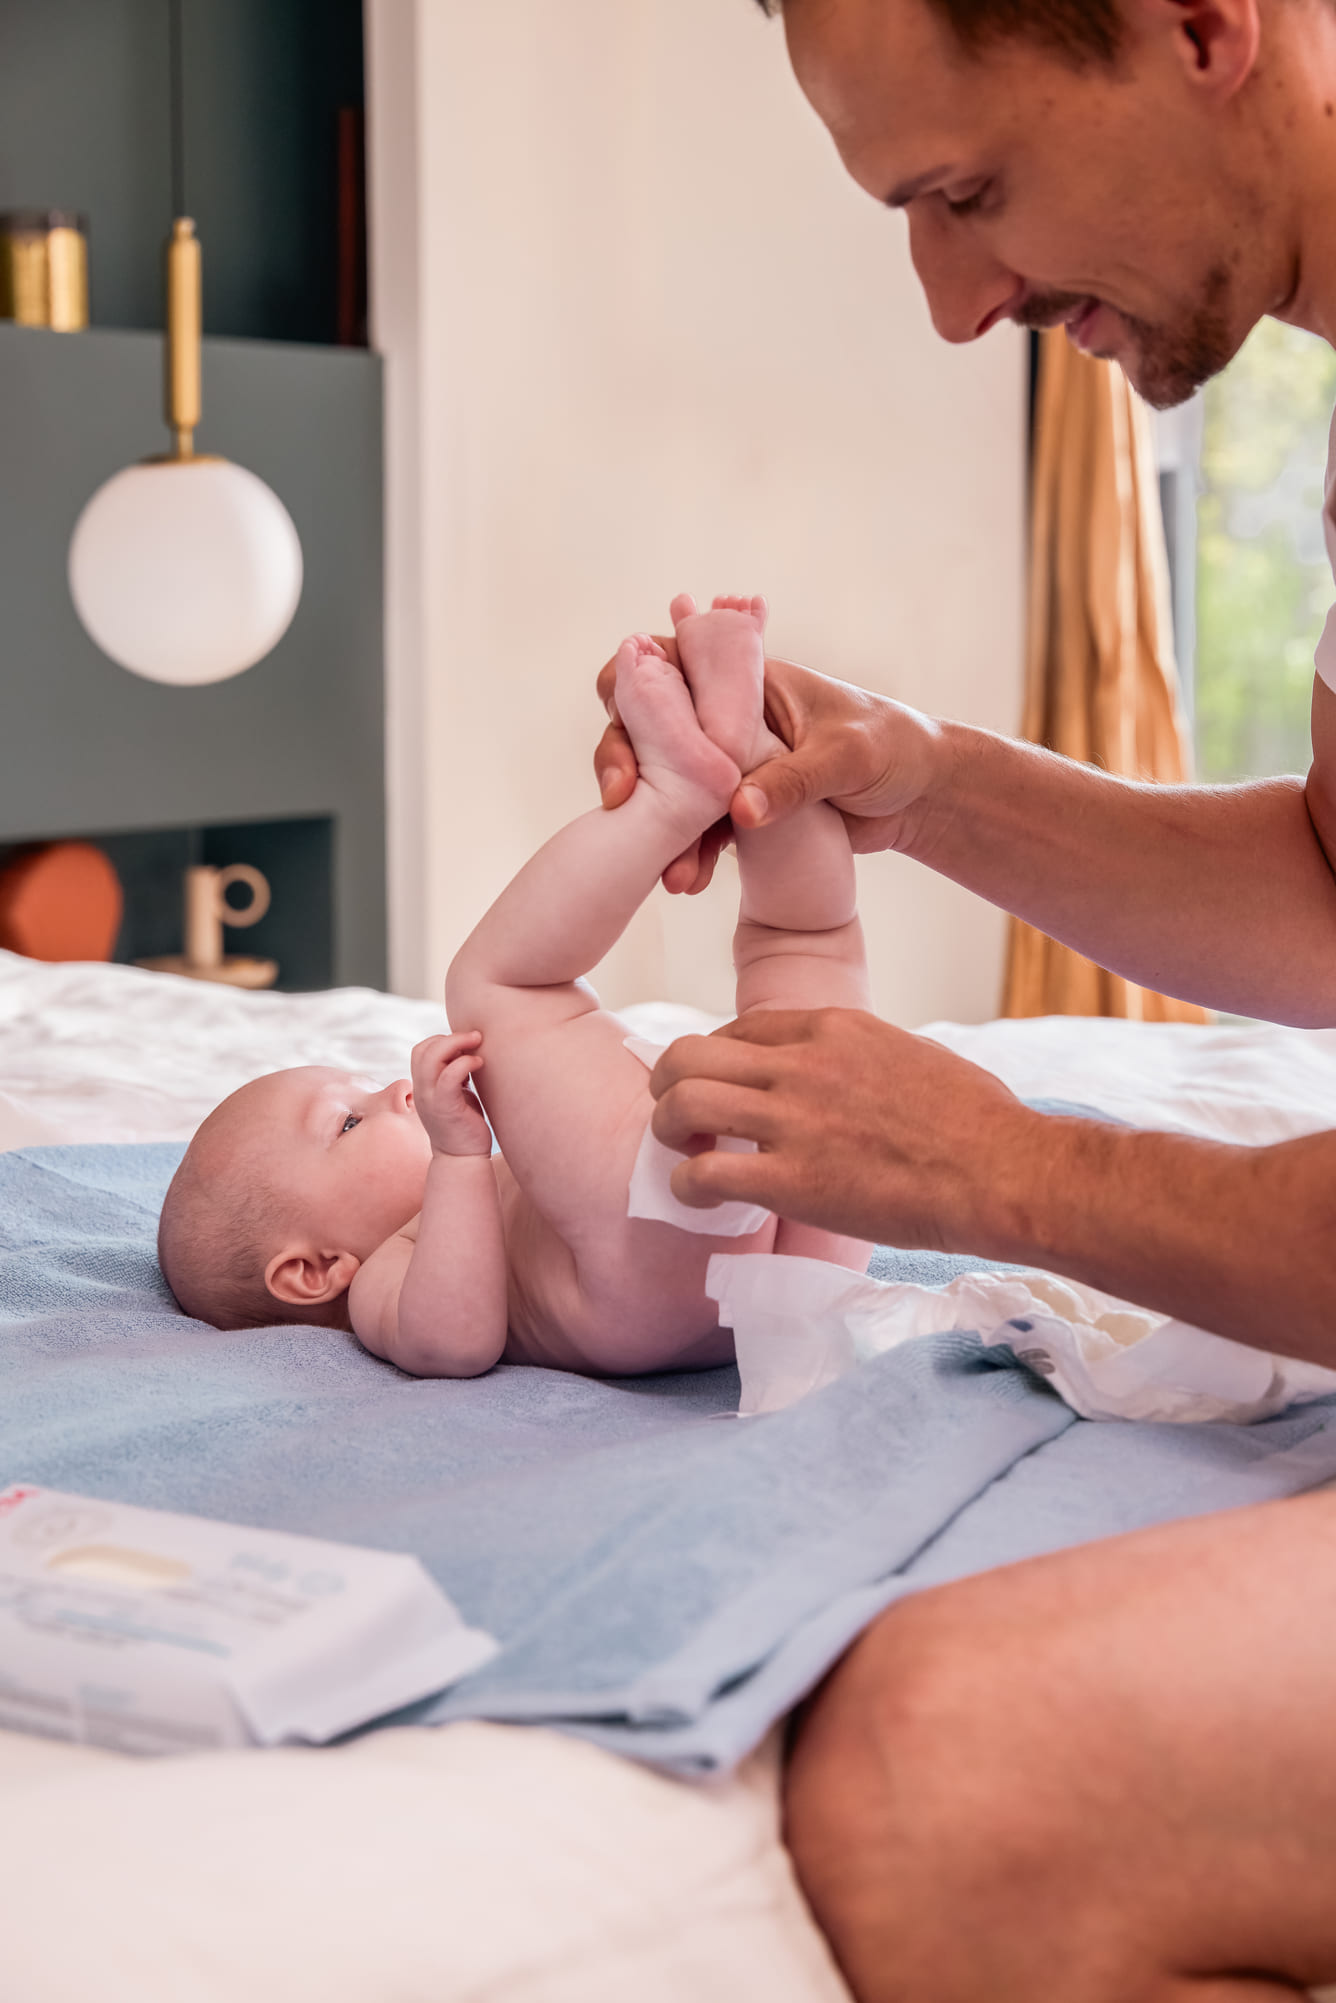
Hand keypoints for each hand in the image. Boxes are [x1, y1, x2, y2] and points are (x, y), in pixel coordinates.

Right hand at [410, 1033, 491, 1157]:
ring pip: (431, 1058)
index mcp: (423, 1086)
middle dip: (450, 1037)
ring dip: (456, 1043)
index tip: (465, 1045)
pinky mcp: (446, 1108)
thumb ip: (454, 1074)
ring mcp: (431, 1100)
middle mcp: (422, 1091)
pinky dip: (464, 1063)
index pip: (420, 1050)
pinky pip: (448, 1077)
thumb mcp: (455, 1094)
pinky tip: (479, 1063)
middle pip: (423, 1049)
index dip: (440, 1040)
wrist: (462, 1159)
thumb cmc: (464, 1124)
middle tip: (476, 1036)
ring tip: (478, 1043)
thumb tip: (468, 1050)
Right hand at [594, 646, 948, 891]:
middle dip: (626, 762)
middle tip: (619, 801)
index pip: (669, 663)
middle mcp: (727, 716)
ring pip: (666, 784)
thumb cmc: (893, 747)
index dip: (632, 686)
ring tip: (667, 870)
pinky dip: (689, 851)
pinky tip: (689, 881)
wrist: (923, 797)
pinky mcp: (739, 807)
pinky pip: (697, 825)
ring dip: (656, 822)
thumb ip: (792, 781)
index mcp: (747, 679)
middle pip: (649, 726)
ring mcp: (728, 763)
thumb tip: (738, 812)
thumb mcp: (846, 757)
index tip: (624, 726)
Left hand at [647, 1009, 1043, 1254]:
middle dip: (669, 1083)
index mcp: (833, 1028)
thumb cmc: (981, 1121)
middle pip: (690, 1052)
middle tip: (681, 1117)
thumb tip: (854, 1076)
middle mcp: (802, 1063)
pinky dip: (685, 1186)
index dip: (717, 1059)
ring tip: (684, 1154)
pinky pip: (703, 1173)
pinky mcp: (792, 1179)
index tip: (724, 1089)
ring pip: (681, 1101)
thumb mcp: (914, 1056)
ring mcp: (793, 1119)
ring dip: (667, 1129)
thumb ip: (865, 1058)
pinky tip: (700, 1197)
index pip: (741, 1028)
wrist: (1003, 1171)